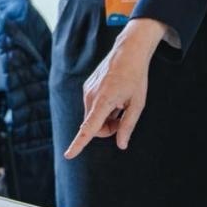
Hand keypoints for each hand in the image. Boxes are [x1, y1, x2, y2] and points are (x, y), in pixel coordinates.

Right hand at [63, 18, 166, 157]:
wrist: (128, 51)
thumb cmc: (136, 78)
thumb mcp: (137, 104)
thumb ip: (128, 126)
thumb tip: (121, 145)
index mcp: (104, 101)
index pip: (89, 128)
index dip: (79, 144)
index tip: (68, 155)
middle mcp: (91, 96)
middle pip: (94, 127)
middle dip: (107, 130)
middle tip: (123, 120)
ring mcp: (87, 91)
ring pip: (93, 117)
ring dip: (106, 118)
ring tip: (120, 104)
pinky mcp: (87, 87)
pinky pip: (92, 106)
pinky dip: (102, 108)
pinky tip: (115, 96)